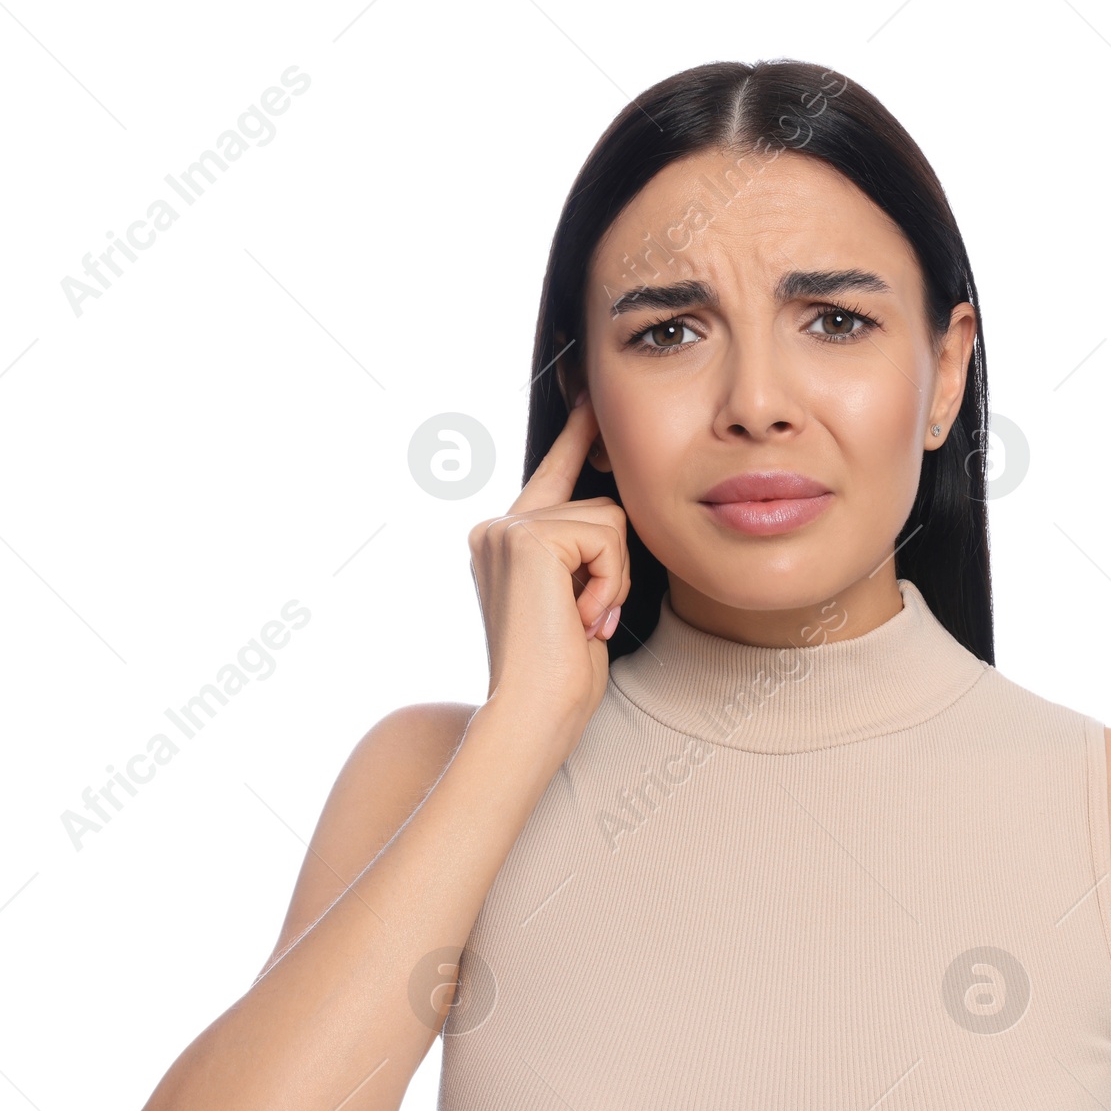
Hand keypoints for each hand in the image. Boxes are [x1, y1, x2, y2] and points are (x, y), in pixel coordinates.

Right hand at [466, 394, 629, 751]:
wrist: (533, 713)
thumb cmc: (560, 676)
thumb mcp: (577, 602)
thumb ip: (582, 557)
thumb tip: (614, 515)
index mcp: (505, 542)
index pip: (552, 474)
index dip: (576, 437)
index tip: (591, 396)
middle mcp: (496, 527)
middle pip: (599, 504)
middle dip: (614, 567)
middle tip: (587, 621)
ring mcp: (505, 528)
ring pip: (608, 517)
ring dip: (613, 579)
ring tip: (581, 622)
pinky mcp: (526, 536)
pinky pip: (606, 535)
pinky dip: (608, 582)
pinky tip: (579, 618)